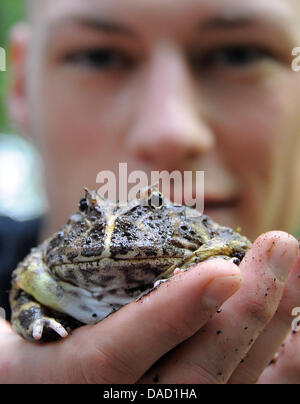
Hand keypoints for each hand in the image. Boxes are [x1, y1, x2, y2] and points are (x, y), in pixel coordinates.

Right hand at [0, 231, 297, 383]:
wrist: (45, 369)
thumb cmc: (44, 323)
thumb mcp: (40, 299)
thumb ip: (79, 269)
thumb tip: (114, 208)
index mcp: (73, 374)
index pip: (119, 356)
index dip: (172, 315)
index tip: (221, 271)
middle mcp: (122, 401)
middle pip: (195, 374)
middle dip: (246, 313)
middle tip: (281, 246)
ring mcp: (159, 403)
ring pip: (229, 385)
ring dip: (274, 327)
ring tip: (296, 264)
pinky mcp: (190, 395)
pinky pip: (247, 389)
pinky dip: (282, 361)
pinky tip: (299, 319)